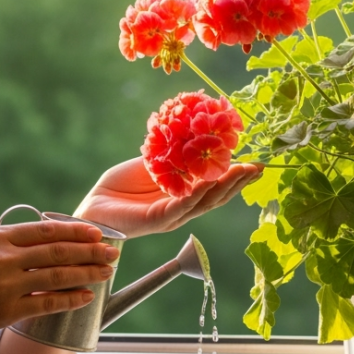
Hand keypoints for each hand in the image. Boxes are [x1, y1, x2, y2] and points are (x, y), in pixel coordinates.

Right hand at [0, 221, 118, 347]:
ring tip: (106, 272)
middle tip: (113, 252)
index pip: (45, 230)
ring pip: (57, 276)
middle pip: (57, 252)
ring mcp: (5, 285)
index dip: (75, 230)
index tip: (96, 232)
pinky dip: (70, 300)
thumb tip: (42, 237)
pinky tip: (86, 297)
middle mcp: (3, 258)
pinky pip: (47, 304)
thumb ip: (7, 242)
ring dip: (87, 273)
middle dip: (90, 251)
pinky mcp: (7, 311)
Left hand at [72, 157, 262, 237]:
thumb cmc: (122, 185)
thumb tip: (194, 133)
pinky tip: (207, 184)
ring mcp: (171, 216)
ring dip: (223, 187)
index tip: (256, 162)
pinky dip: (195, 196)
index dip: (236, 176)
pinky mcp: (156, 220)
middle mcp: (183, 209)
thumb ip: (173, 156)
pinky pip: (180, 208)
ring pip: (204, 203)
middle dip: (238, 182)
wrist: (95, 204)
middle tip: (258, 167)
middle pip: (217, 197)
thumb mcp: (152, 164)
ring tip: (240, 171)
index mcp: (184, 196)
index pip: (216, 187)